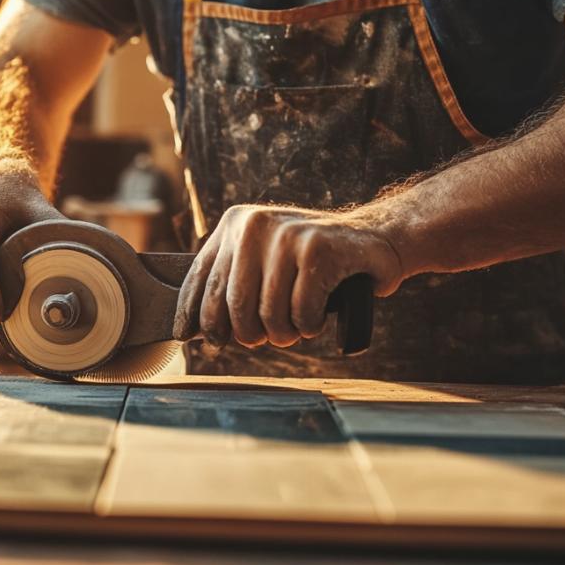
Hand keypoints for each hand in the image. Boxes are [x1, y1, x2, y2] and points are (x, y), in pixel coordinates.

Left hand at [173, 204, 403, 347]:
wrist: (374, 239)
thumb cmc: (313, 261)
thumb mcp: (264, 260)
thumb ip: (232, 284)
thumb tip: (193, 331)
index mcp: (235, 225)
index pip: (202, 278)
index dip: (194, 315)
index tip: (190, 339)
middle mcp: (254, 225)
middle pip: (234, 306)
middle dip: (249, 334)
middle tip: (265, 338)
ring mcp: (286, 235)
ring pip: (268, 315)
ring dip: (284, 334)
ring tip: (295, 327)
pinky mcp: (317, 249)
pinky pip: (301, 314)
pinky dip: (310, 326)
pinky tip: (317, 316)